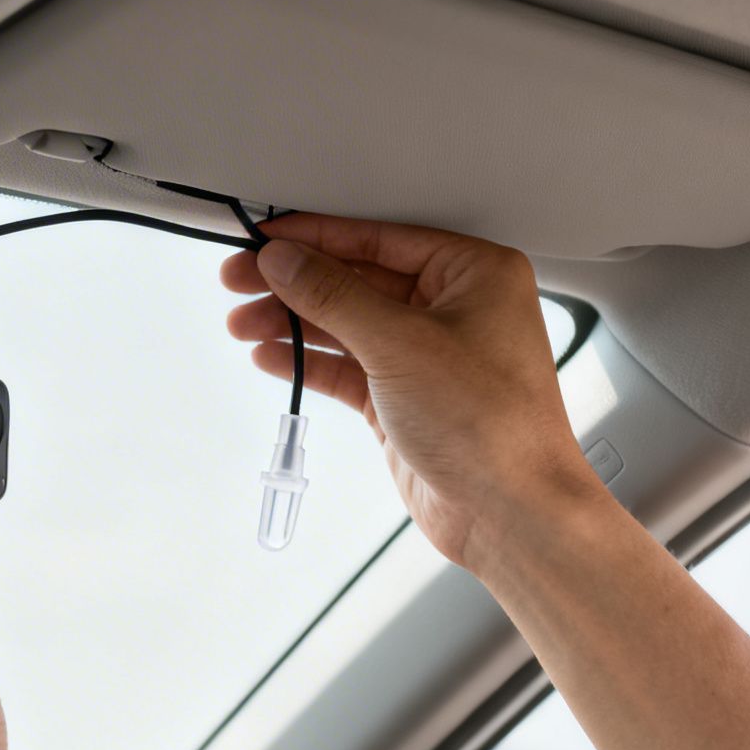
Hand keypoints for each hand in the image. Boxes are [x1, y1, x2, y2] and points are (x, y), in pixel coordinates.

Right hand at [221, 214, 605, 569]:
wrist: (509, 512)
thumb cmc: (493, 426)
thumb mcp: (400, 344)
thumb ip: (333, 295)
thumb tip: (284, 260)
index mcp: (475, 274)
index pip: (379, 239)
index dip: (316, 237)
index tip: (266, 238)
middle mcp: (454, 309)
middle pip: (356, 280)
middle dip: (295, 283)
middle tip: (240, 278)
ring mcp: (428, 355)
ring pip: (346, 324)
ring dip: (293, 323)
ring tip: (243, 322)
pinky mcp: (405, 398)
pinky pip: (347, 367)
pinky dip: (308, 361)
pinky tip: (270, 356)